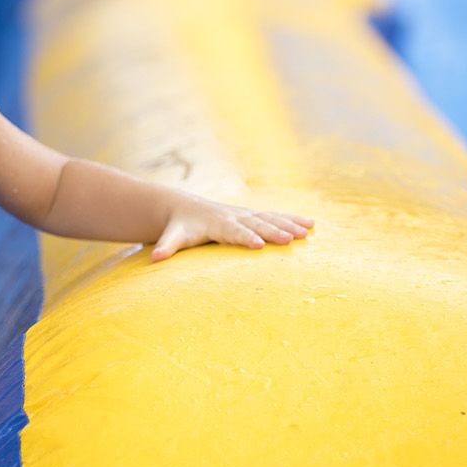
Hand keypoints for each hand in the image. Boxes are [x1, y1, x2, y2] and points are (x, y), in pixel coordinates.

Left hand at [150, 196, 314, 262]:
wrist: (183, 208)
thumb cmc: (179, 228)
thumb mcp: (171, 236)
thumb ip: (166, 247)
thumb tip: (154, 258)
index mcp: (216, 224)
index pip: (232, 232)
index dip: (245, 237)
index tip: (258, 244)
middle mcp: (233, 217)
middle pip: (256, 224)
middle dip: (274, 231)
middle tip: (292, 239)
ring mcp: (244, 214)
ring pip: (270, 218)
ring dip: (289, 224)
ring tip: (308, 232)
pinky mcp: (252, 216)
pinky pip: (275, 216)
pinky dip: (292, 219)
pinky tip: (311, 225)